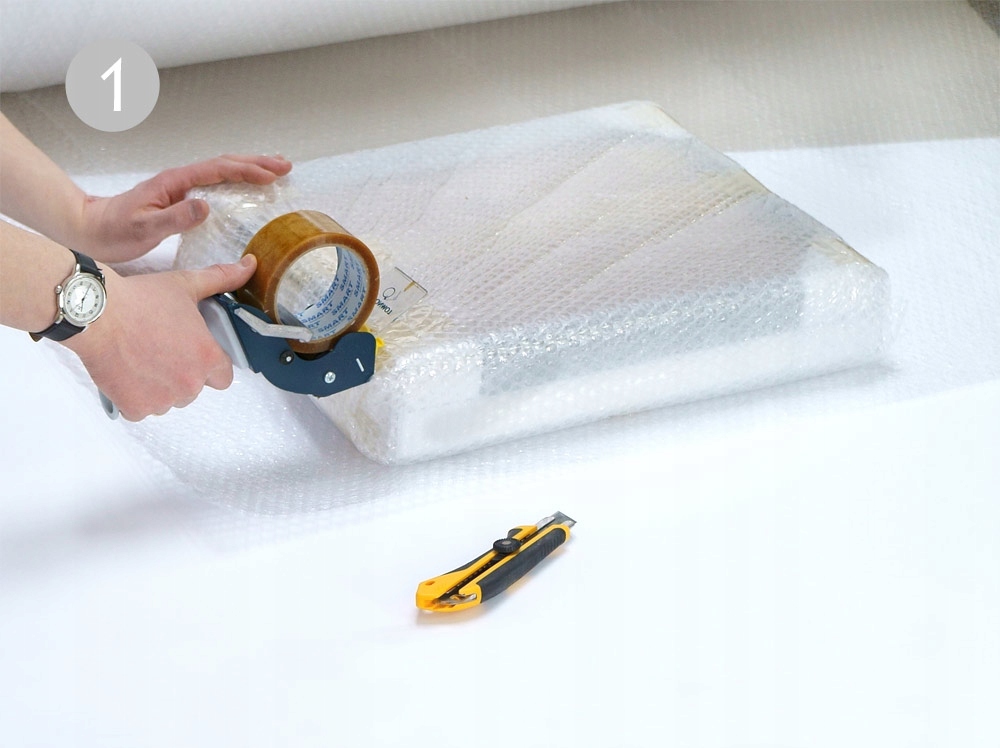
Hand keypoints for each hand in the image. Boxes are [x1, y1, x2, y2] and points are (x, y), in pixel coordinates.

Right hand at [65, 255, 257, 420]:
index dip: (209, 365)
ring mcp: (162, 400)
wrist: (94, 313)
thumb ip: (221, 279)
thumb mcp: (186, 284)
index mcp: (207, 358)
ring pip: (168, 400)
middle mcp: (189, 384)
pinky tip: (125, 372)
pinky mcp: (135, 408)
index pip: (223, 377)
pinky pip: (141, 409)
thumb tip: (248, 266)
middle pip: (194, 389)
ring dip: (159, 387)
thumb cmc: (139, 300)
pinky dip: (133, 396)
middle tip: (162, 350)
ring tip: (141, 358)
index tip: (193, 353)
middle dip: (182, 374)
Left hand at [76, 155, 291, 262]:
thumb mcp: (144, 227)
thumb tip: (207, 206)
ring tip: (276, 172)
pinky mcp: (181, 201)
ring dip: (250, 170)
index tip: (271, 175)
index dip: (247, 170)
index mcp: (175, 182)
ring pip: (223, 173)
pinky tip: (248, 190)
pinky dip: (237, 183)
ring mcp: (182, 189)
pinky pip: (217, 186)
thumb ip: (175, 218)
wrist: (90, 229)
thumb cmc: (113, 229)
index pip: (218, 170)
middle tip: (286, 166)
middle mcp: (180, 181)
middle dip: (257, 163)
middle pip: (225, 164)